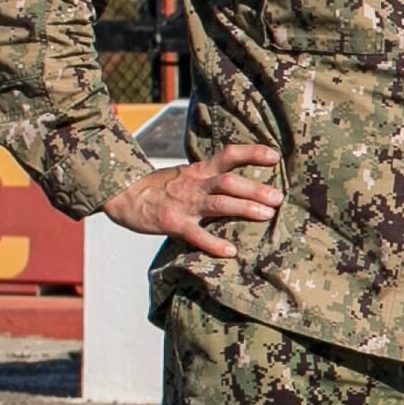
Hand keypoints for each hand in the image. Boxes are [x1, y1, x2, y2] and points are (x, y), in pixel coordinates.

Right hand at [103, 142, 282, 262]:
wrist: (124, 195)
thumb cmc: (161, 187)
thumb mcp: (187, 174)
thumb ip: (212, 177)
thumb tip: (244, 184)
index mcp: (200, 170)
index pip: (229, 155)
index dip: (252, 153)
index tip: (275, 155)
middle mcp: (195, 184)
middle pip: (229, 181)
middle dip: (255, 189)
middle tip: (278, 198)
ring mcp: (184, 204)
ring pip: (218, 204)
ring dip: (244, 208)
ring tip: (266, 216)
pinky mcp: (173, 224)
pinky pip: (196, 234)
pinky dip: (213, 243)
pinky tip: (230, 251)